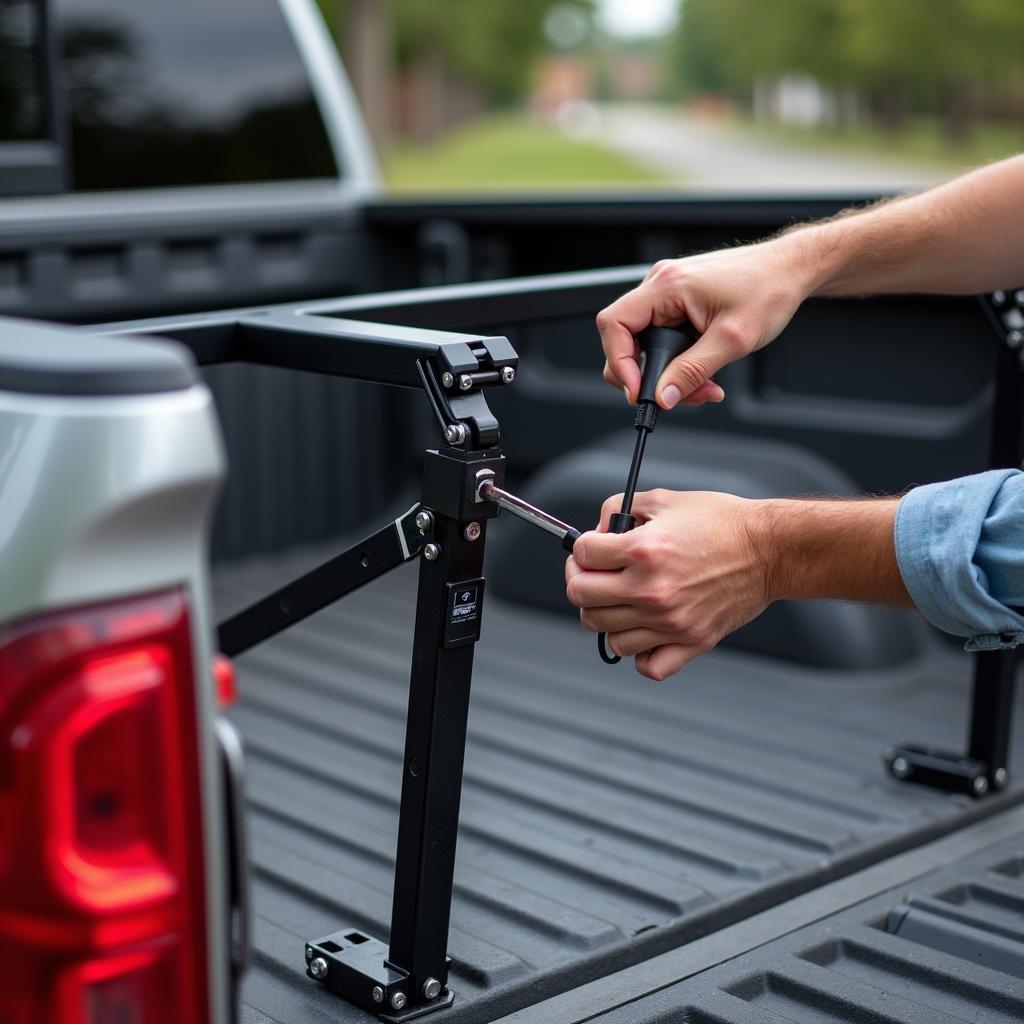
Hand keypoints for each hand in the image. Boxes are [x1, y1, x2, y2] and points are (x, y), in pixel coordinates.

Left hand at [565, 489, 771, 679]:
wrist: (770, 549)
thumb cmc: (722, 522)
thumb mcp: (665, 500)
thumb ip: (619, 509)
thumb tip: (595, 531)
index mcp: (643, 550)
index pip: (581, 554)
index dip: (582, 547)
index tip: (593, 548)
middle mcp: (651, 589)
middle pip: (581, 596)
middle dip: (582, 580)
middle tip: (596, 574)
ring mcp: (670, 621)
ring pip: (606, 634)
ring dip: (607, 616)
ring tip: (623, 601)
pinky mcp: (691, 641)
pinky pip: (647, 665)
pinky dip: (640, 653)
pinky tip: (646, 631)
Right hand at [597, 237, 812, 408]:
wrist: (791, 270)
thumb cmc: (769, 290)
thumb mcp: (732, 340)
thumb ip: (692, 371)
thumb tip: (662, 396)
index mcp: (667, 285)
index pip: (614, 324)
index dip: (618, 362)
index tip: (638, 390)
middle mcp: (661, 283)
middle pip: (626, 339)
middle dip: (649, 375)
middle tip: (677, 395)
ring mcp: (669, 291)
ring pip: (647, 343)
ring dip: (670, 371)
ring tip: (704, 385)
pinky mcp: (679, 300)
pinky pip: (663, 336)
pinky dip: (679, 359)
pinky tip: (703, 368)